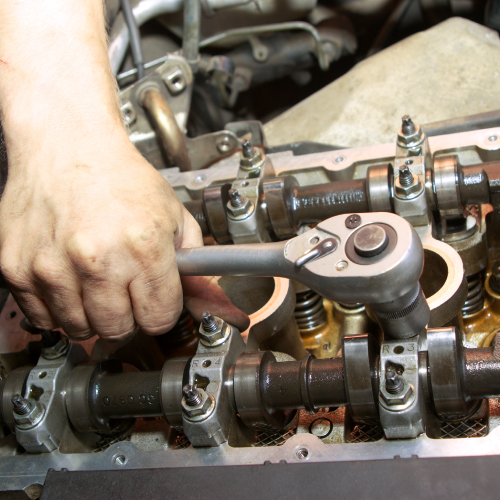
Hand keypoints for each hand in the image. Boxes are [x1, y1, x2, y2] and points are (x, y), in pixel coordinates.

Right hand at [0, 134, 248, 340]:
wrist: (67, 144)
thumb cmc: (120, 177)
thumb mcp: (174, 217)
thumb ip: (195, 270)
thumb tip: (218, 309)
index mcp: (143, 246)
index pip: (159, 319)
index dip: (160, 311)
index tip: (155, 300)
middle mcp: (97, 259)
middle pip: (119, 331)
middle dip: (128, 317)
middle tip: (124, 290)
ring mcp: (53, 266)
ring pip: (80, 330)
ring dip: (92, 314)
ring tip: (95, 280)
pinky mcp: (17, 269)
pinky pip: (43, 318)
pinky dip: (58, 308)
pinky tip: (68, 279)